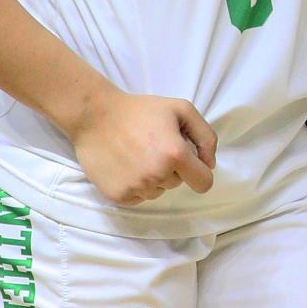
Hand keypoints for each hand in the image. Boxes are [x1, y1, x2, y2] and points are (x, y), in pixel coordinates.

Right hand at [68, 89, 216, 205]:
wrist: (96, 116)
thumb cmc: (141, 110)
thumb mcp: (182, 109)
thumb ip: (205, 137)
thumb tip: (209, 165)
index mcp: (175, 154)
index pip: (204, 183)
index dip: (201, 173)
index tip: (192, 164)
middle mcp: (156, 175)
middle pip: (178, 183)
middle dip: (173, 168)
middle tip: (155, 146)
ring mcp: (135, 187)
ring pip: (158, 191)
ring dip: (154, 177)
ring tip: (139, 154)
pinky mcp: (117, 196)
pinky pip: (139, 198)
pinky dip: (137, 186)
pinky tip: (127, 165)